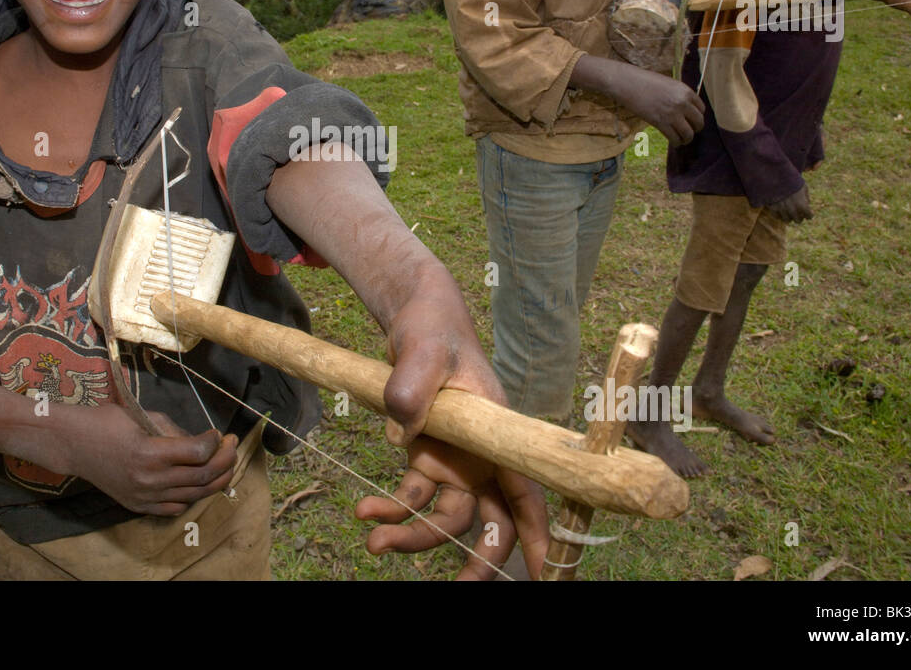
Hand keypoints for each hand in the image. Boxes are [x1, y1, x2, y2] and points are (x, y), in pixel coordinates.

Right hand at [66, 406, 236, 515]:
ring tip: (224, 463)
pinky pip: (176, 506)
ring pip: (194, 494)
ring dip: (216, 478)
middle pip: (203, 475)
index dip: (215, 441)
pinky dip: (193, 494)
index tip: (218, 432)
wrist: (73, 445)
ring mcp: (144, 496)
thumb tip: (202, 442)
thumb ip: (174, 432)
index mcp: (150, 452)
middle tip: (231, 445)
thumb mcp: (143, 417)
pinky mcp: (139, 506)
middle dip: (226, 459)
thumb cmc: (106, 423)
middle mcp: (149, 479)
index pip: (199, 453)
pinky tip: (197, 481)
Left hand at [359, 264, 549, 578]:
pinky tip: (364, 509)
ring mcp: (455, 461)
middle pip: (492, 520)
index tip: (545, 573)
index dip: (540, 533)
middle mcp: (482, 455)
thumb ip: (412, 383)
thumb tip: (402, 431)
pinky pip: (412, 498)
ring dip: (415, 537)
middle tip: (459, 588)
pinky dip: (390, 509)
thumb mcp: (424, 348)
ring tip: (375, 541)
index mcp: (498, 433)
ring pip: (446, 518)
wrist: (414, 321)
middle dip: (481, 561)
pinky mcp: (427, 459)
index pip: (527, 489)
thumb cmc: (433, 331)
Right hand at [614, 65, 706, 144]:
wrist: (628, 83)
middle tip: (689, 131)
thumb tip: (685, 109)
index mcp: (686, 91)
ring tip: (682, 140)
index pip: (702, 109)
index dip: (697, 116)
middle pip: (699, 122)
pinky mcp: (660, 123)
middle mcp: (682, 103)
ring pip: (688, 133)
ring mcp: (672, 114)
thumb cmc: (645, 81)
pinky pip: (674, 138)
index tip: (692, 120)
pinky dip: (676, 142)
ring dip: (687, 139)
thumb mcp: (669, 84)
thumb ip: (679, 95)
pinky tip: (674, 142)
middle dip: (695, 129)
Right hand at [767, 182, 811, 223]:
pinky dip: (780, 215)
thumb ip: (806, 197)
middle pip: (798, 221)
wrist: (777, 176)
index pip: (809, 216)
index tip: (808, 212)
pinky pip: (777, 217)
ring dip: (789, 217)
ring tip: (789, 212)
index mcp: (802, 205)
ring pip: (787, 221)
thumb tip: (807, 204)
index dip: (809, 214)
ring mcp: (782, 210)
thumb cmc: (792, 180)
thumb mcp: (803, 187)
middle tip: (798, 213)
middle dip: (799, 217)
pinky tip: (782, 211)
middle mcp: (793, 210)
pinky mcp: (773, 208)